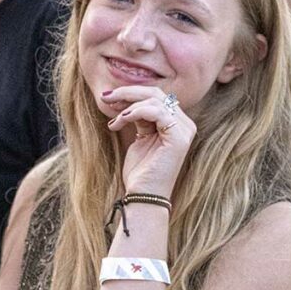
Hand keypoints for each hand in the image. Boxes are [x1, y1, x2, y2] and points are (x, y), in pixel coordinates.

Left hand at [102, 84, 196, 198]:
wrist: (143, 197)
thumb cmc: (140, 172)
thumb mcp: (140, 137)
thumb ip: (140, 118)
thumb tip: (129, 99)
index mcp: (177, 123)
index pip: (155, 96)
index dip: (131, 93)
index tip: (108, 99)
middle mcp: (185, 125)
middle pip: (156, 93)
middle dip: (127, 92)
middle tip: (106, 97)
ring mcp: (184, 131)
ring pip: (155, 99)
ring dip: (128, 106)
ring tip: (114, 122)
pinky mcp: (179, 138)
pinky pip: (156, 111)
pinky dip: (135, 112)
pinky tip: (121, 122)